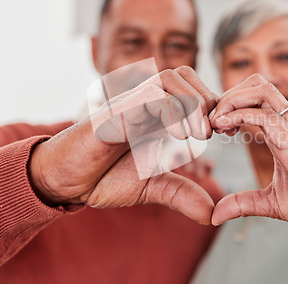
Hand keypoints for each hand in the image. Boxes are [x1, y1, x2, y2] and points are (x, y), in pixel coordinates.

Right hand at [29, 66, 217, 223]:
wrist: (63, 181)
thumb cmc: (102, 177)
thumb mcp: (151, 187)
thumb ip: (181, 194)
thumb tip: (212, 214)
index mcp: (156, 115)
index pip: (191, 90)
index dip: (213, 106)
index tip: (225, 134)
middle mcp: (144, 104)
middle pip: (184, 74)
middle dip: (207, 99)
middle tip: (213, 132)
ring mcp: (129, 104)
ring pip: (170, 77)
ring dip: (193, 103)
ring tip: (199, 135)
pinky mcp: (115, 111)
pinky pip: (149, 95)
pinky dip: (171, 110)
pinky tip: (178, 135)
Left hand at [209, 74, 287, 236]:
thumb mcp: (273, 203)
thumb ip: (244, 203)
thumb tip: (216, 214)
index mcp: (285, 134)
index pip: (257, 99)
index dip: (231, 105)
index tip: (216, 125)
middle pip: (258, 85)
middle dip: (229, 94)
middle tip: (211, 119)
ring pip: (262, 91)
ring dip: (232, 100)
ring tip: (216, 121)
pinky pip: (266, 116)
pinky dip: (240, 115)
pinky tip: (225, 128)